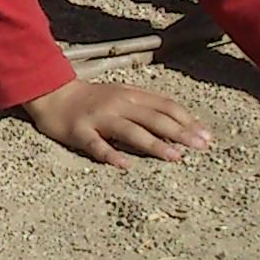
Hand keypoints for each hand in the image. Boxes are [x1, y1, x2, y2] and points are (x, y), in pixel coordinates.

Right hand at [22, 77, 214, 169]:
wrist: (53, 95)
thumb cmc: (93, 99)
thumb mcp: (122, 95)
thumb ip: (148, 107)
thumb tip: (182, 126)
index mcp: (130, 95)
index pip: (164, 105)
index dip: (187, 119)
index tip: (207, 135)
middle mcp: (117, 104)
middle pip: (153, 118)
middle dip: (180, 133)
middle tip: (201, 147)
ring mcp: (98, 118)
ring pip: (130, 131)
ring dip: (154, 144)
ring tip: (174, 157)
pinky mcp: (79, 132)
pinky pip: (96, 145)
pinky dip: (111, 155)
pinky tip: (124, 165)